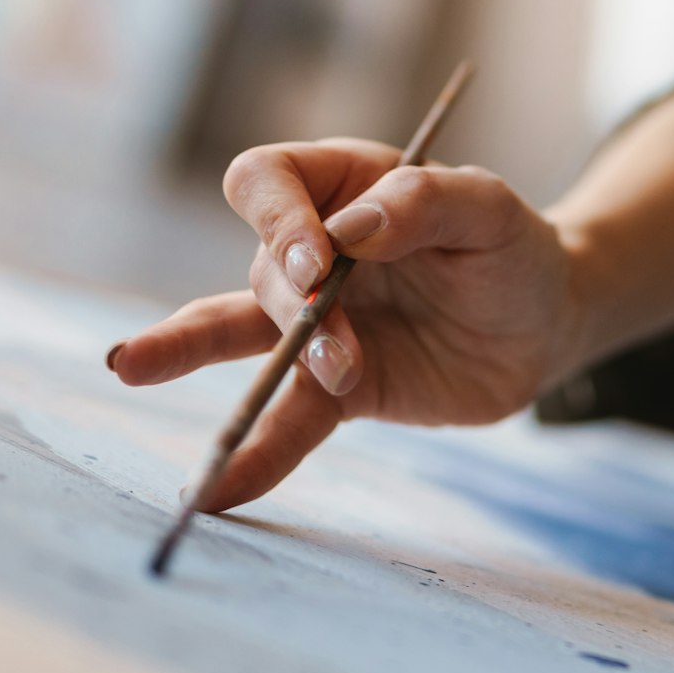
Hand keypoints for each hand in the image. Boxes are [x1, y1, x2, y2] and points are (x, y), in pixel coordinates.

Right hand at [108, 139, 579, 510]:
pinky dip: (256, 454)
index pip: (270, 181)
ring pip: (234, 334)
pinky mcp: (338, 388)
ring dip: (188, 349)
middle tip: (331, 343)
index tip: (319, 259)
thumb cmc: (510, 247)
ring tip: (131, 364)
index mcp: (343, 184)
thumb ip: (426, 202)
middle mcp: (313, 249)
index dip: (279, 218)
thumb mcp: (489, 209)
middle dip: (292, 305)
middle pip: (264, 267)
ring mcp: (316, 322)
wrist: (542, 324)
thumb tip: (353, 230)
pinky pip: (287, 420)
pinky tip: (217, 490)